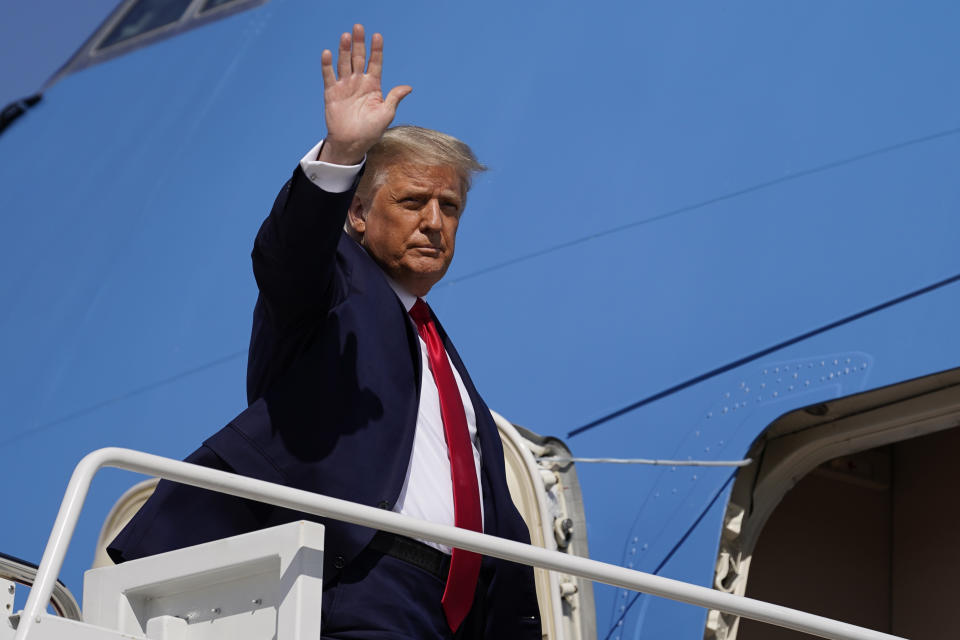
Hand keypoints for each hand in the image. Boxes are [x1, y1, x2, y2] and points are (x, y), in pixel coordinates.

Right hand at [318, 24, 411, 164]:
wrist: (351, 144)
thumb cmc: (371, 131)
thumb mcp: (386, 115)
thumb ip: (394, 98)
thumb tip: (408, 87)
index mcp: (373, 86)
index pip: (375, 63)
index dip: (376, 50)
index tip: (377, 36)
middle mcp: (359, 82)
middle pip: (359, 58)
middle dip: (359, 43)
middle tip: (359, 27)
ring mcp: (345, 86)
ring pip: (344, 63)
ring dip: (344, 50)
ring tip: (345, 36)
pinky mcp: (331, 92)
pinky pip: (329, 76)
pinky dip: (327, 65)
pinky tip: (328, 53)